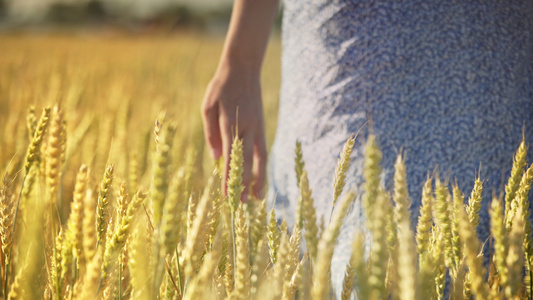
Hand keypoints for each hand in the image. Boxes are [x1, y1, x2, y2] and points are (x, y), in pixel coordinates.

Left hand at [201, 65, 266, 201]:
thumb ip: (211, 133)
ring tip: (257, 199)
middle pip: (246, 161)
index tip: (228, 195)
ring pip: (260, 159)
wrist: (244, 68)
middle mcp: (247, 127)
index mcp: (230, 122)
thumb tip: (217, 159)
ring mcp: (257, 128)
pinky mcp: (262, 127)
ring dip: (258, 179)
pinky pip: (263, 151)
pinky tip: (261, 180)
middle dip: (243, 184)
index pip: (230, 156)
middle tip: (240, 204)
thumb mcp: (208, 106)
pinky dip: (262, 168)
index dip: (230, 177)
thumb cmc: (221, 87)